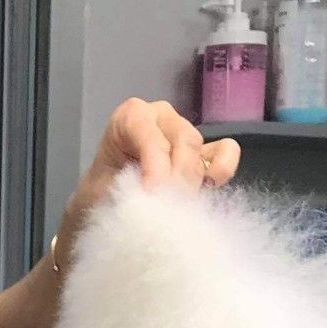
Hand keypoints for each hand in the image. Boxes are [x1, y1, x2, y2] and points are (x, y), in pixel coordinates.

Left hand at [79, 97, 240, 211]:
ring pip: (201, 150)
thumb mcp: (104, 192)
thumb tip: (159, 202)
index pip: (149, 132)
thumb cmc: (100, 196)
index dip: (154, 166)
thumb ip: (130, 191)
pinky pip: (226, 152)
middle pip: (182, 141)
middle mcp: (160, 118)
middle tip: (167, 209)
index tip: (150, 196)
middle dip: (177, 179)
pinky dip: (221, 171)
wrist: (105, 210)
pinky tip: (206, 190)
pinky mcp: (206, 152)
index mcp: (130, 117)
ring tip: (178, 205)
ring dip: (193, 182)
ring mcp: (184, 133)